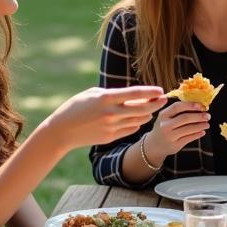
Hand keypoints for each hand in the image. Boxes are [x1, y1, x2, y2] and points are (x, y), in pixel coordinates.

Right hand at [49, 85, 166, 151]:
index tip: (161, 89)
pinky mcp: (111, 137)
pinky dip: (137, 123)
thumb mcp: (93, 94)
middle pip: (143, 108)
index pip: (135, 93)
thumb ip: (113, 93)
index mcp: (106, 98)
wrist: (62, 131)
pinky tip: (137, 118)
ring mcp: (112, 126)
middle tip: (164, 99)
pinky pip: (131, 129)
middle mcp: (111, 113)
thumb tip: (133, 94)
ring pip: (139, 120)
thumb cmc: (76, 107)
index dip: (151, 91)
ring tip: (151, 108)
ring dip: (148, 114)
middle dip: (156, 103)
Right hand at [144, 100, 209, 160]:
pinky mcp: (175, 145)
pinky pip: (189, 138)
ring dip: (200, 126)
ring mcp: (170, 136)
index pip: (177, 107)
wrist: (154, 145)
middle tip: (207, 116)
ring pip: (189, 129)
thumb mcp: (166, 117)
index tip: (201, 105)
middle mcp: (165, 125)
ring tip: (207, 124)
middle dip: (198, 116)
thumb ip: (178, 111)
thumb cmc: (164, 127)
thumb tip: (199, 106)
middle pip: (185, 118)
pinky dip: (198, 134)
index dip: (190, 105)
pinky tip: (202, 132)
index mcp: (163, 115)